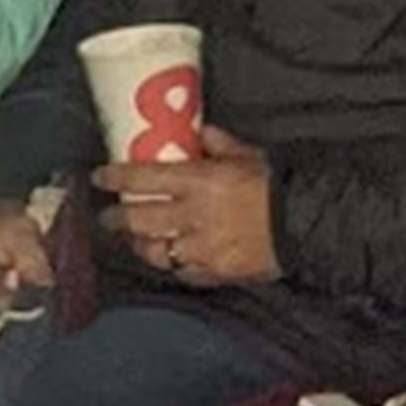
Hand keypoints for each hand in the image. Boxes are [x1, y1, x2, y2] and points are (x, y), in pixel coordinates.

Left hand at [93, 122, 279, 285]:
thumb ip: (221, 145)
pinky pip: (182, 272)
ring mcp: (201, 248)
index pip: (143, 178)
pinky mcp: (214, 272)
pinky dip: (173, 265)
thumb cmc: (277, 187)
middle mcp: (193, 216)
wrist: (306, 227)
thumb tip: (203, 133)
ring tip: (135, 240)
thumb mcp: (249, 156)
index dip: (115, 178)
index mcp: (200, 181)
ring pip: (155, 250)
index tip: (99, 177)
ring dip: (140, 245)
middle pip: (139, 219)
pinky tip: (170, 259)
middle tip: (108, 216)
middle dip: (117, 218)